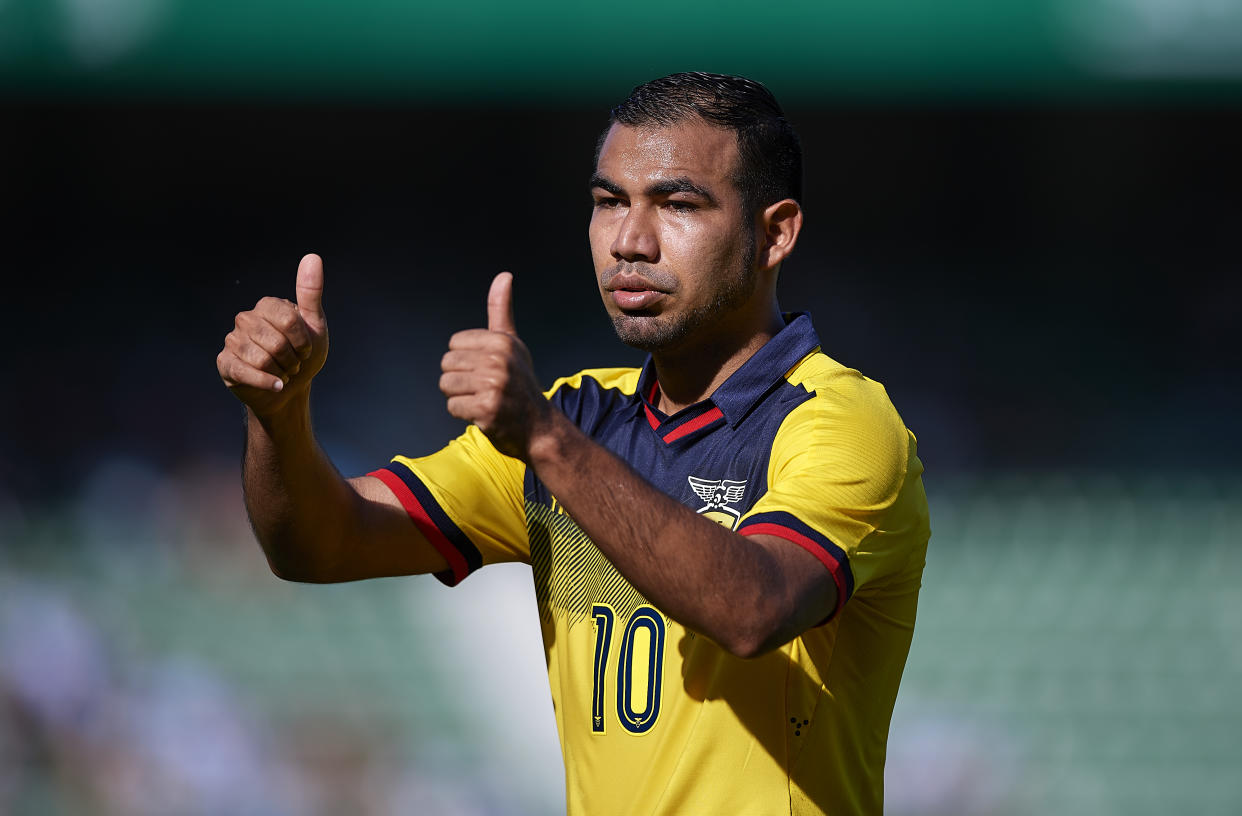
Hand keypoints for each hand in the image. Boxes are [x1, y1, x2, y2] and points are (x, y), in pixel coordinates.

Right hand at [218, 253, 329, 418]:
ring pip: (262, 359)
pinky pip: (246, 372)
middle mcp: (245, 319)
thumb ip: (311, 293)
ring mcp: (232, 340)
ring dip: (281, 372)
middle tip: (293, 364)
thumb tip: (312, 256)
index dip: (303, 341)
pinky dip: (267, 382)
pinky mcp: (225, 363)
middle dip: (292, 359)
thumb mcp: (314, 325)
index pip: (289, 320)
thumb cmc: (303, 355)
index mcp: (267, 306)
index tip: (306, 349)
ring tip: (282, 372)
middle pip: (277, 342)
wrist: (290, 389)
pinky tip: (276, 385)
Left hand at [440, 272, 549, 459]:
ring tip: (484, 400)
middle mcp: (499, 360)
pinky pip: (453, 407)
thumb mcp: (512, 343)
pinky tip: (485, 415)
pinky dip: (465, 414)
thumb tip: (504, 275)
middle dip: (460, 380)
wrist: (539, 426)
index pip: (454, 345)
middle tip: (484, 388)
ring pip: (447, 386)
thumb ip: (501, 310)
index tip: (487, 370)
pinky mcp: (487, 409)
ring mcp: (494, 385)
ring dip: (461, 397)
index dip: (466, 361)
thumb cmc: (520, 383)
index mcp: (501, 341)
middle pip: (447, 365)